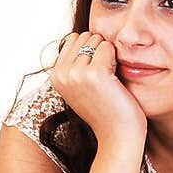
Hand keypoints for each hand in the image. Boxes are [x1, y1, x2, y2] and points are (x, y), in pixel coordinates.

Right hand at [50, 30, 146, 155]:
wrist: (117, 137)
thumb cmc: (106, 111)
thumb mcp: (81, 87)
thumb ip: (74, 63)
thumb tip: (78, 36)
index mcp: (55, 76)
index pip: (74, 38)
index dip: (91, 52)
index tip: (96, 78)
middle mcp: (61, 73)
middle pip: (85, 35)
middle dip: (99, 51)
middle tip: (104, 80)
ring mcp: (76, 73)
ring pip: (97, 39)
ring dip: (109, 55)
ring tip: (109, 82)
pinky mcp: (94, 74)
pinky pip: (108, 47)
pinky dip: (116, 60)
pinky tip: (115, 81)